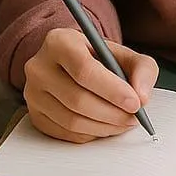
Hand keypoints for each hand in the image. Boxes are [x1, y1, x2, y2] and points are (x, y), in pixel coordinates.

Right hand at [23, 27, 158, 143]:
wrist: (71, 65)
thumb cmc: (98, 59)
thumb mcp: (123, 54)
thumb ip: (142, 68)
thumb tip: (142, 96)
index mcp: (59, 42)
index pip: (84, 70)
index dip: (112, 90)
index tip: (135, 102)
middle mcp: (39, 66)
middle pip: (77, 99)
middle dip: (112, 113)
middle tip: (134, 117)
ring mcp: (33, 93)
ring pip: (72, 120)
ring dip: (105, 127)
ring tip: (124, 122)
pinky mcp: (35, 115)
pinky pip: (66, 134)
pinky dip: (91, 134)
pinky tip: (105, 125)